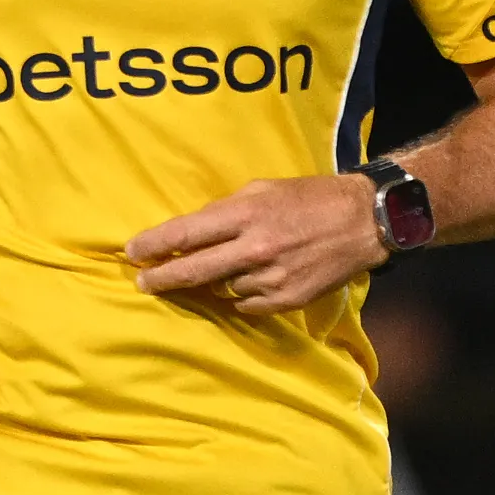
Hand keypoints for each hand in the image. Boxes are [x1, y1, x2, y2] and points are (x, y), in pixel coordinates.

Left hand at [127, 176, 380, 313]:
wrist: (363, 222)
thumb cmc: (309, 198)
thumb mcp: (263, 190)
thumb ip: (227, 211)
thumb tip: (194, 233)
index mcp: (245, 215)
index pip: (185, 234)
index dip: (153, 245)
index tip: (131, 251)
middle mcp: (253, 249)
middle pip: (192, 271)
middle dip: (162, 278)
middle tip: (143, 282)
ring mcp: (270, 278)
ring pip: (221, 289)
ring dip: (214, 282)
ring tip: (226, 268)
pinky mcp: (286, 300)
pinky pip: (247, 304)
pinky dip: (241, 294)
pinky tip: (252, 280)